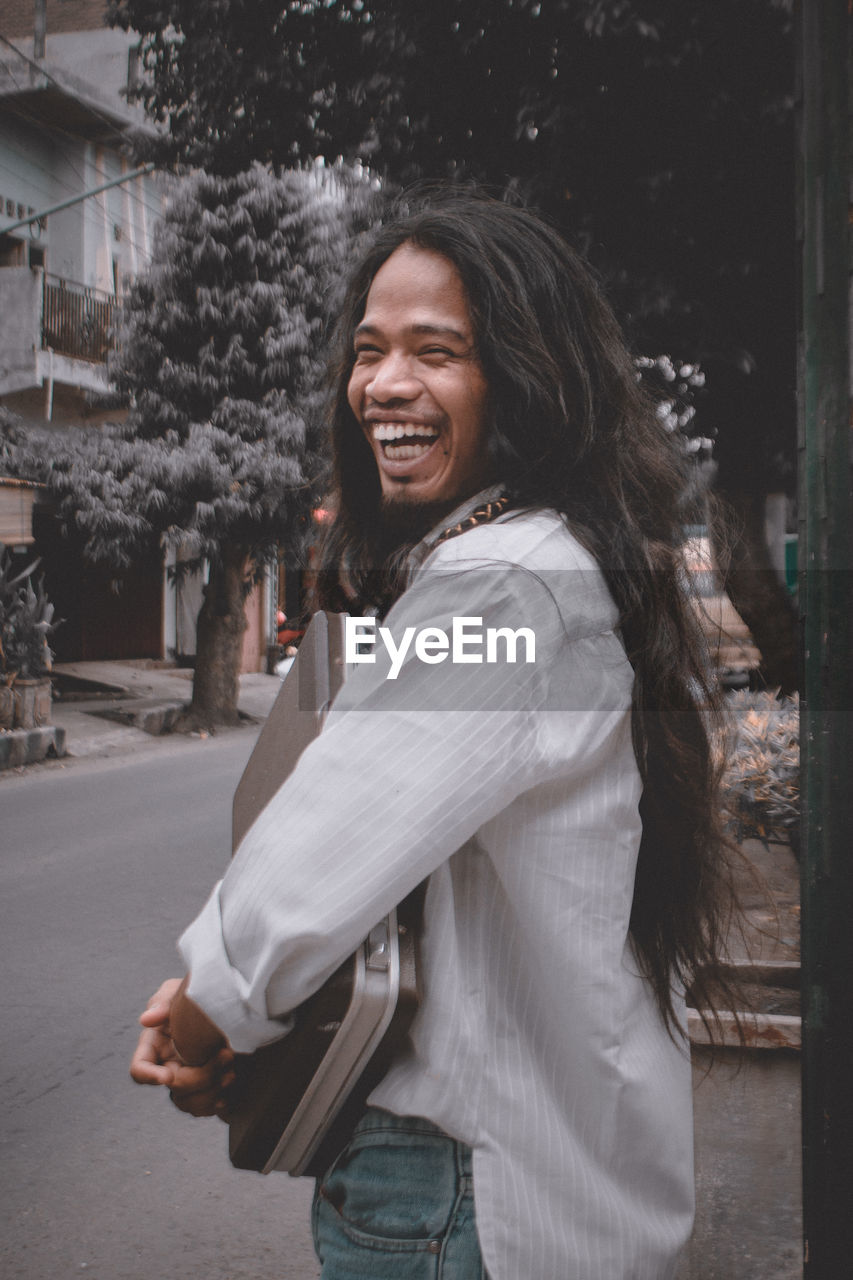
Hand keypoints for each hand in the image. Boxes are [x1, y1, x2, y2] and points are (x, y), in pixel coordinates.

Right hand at [130, 977, 235, 1117]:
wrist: (230, 1005)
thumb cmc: (197, 995)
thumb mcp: (177, 991)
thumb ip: (163, 1002)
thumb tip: (146, 1020)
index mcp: (154, 1046)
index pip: (139, 1069)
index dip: (149, 1076)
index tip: (168, 1075)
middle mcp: (168, 1067)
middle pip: (175, 1087)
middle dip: (201, 1075)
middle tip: (226, 1055)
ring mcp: (187, 1081)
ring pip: (190, 1103)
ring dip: (213, 1090)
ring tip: (232, 1070)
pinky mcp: (206, 1090)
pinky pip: (207, 1108)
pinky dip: (221, 1100)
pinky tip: (232, 1081)